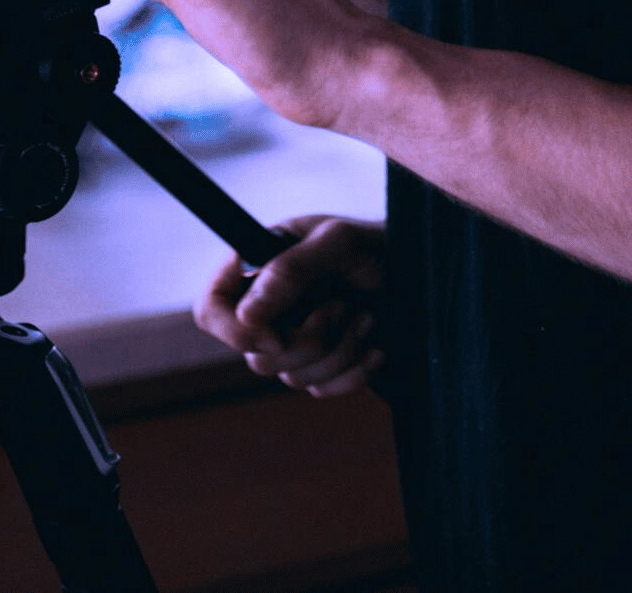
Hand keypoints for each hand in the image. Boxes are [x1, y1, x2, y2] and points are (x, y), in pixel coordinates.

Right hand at [195, 216, 385, 397]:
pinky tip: (377, 344)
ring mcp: (293, 341)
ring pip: (291, 377)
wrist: (419, 274)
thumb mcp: (337, 242)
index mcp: (257, 269)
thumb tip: (247, 315)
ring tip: (366, 315)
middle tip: (343, 304)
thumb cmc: (374, 244)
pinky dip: (354, 370)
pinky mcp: (321, 367)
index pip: (211, 309)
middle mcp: (268, 310)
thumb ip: (291, 270)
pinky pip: (322, 389)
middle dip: (308, 338)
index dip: (233, 330)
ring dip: (339, 349)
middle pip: (255, 357)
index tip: (272, 336)